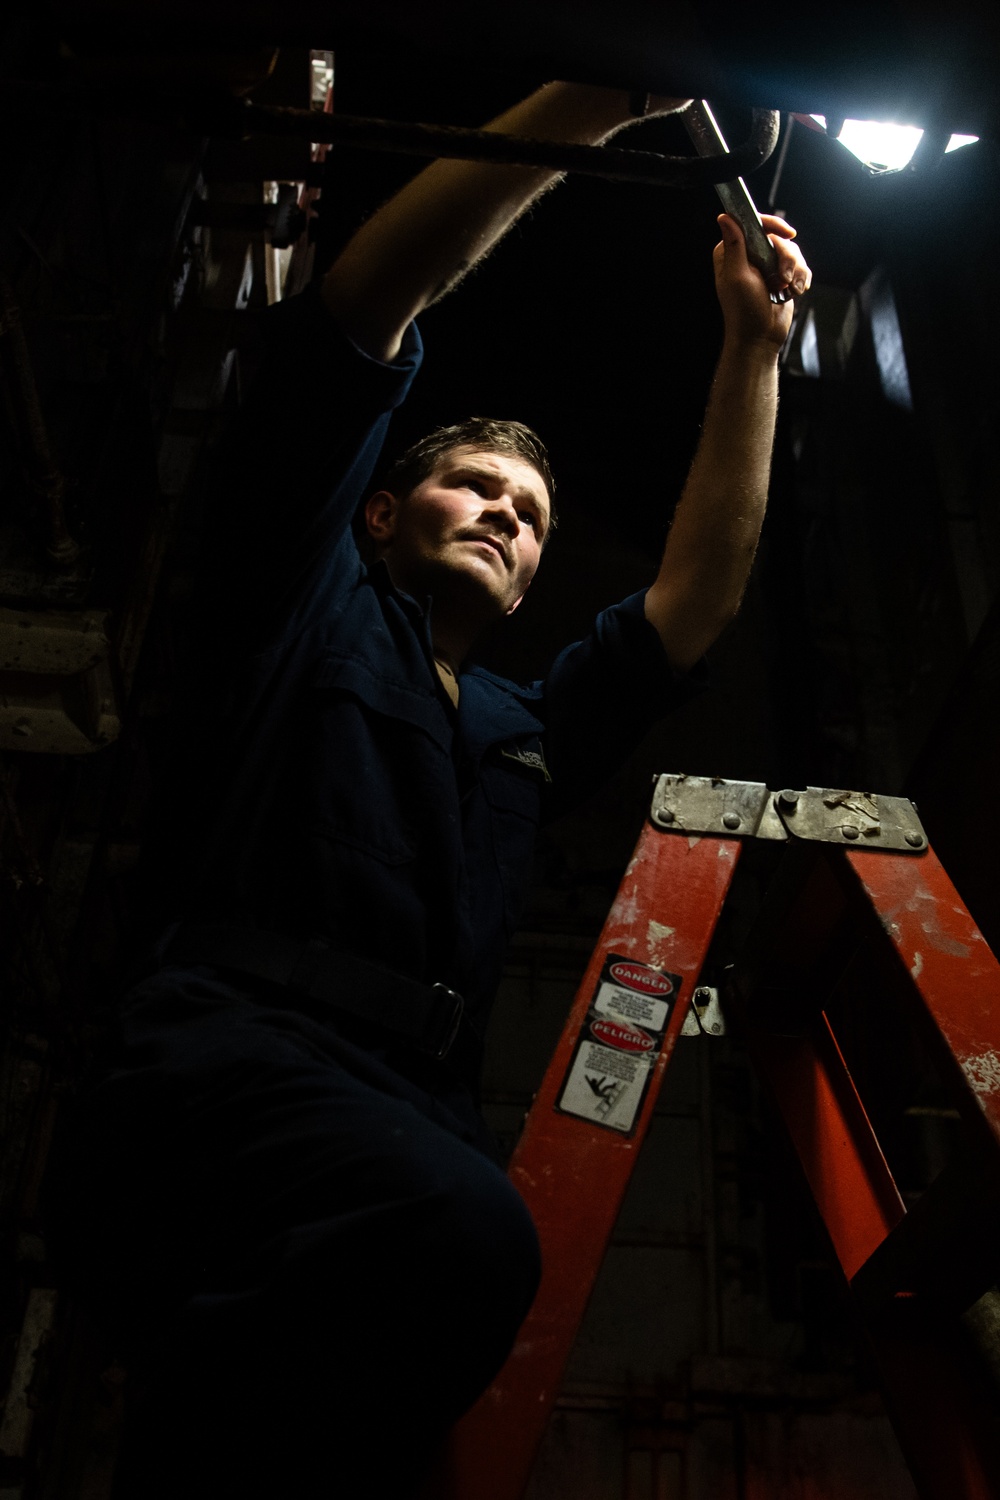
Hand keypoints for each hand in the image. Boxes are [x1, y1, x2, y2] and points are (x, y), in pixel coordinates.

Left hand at [713, 213, 810, 350]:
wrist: (760, 338)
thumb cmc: (744, 311)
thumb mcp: (737, 276)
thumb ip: (734, 246)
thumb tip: (724, 217)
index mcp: (733, 252)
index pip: (754, 224)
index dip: (773, 225)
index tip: (788, 233)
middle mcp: (750, 256)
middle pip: (778, 237)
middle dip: (787, 258)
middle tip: (783, 278)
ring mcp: (768, 266)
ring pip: (792, 251)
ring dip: (795, 271)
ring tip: (789, 289)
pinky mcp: (782, 277)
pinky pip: (801, 266)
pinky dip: (801, 279)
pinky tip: (795, 292)